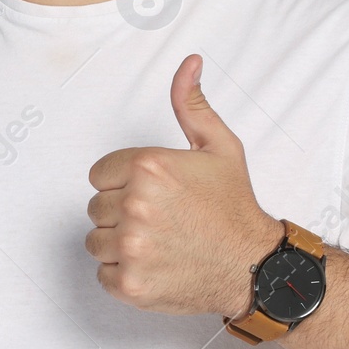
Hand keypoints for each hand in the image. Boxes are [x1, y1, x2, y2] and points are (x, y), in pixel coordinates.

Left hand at [86, 53, 279, 315]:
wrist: (254, 267)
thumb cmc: (234, 208)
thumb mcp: (220, 147)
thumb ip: (192, 105)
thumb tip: (189, 64)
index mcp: (148, 167)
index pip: (99, 174)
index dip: (124, 183)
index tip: (153, 194)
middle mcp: (135, 205)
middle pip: (95, 207)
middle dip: (121, 213)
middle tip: (161, 220)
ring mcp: (131, 247)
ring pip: (95, 241)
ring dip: (119, 244)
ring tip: (158, 243)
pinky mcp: (129, 283)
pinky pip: (102, 274)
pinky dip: (123, 274)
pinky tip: (155, 266)